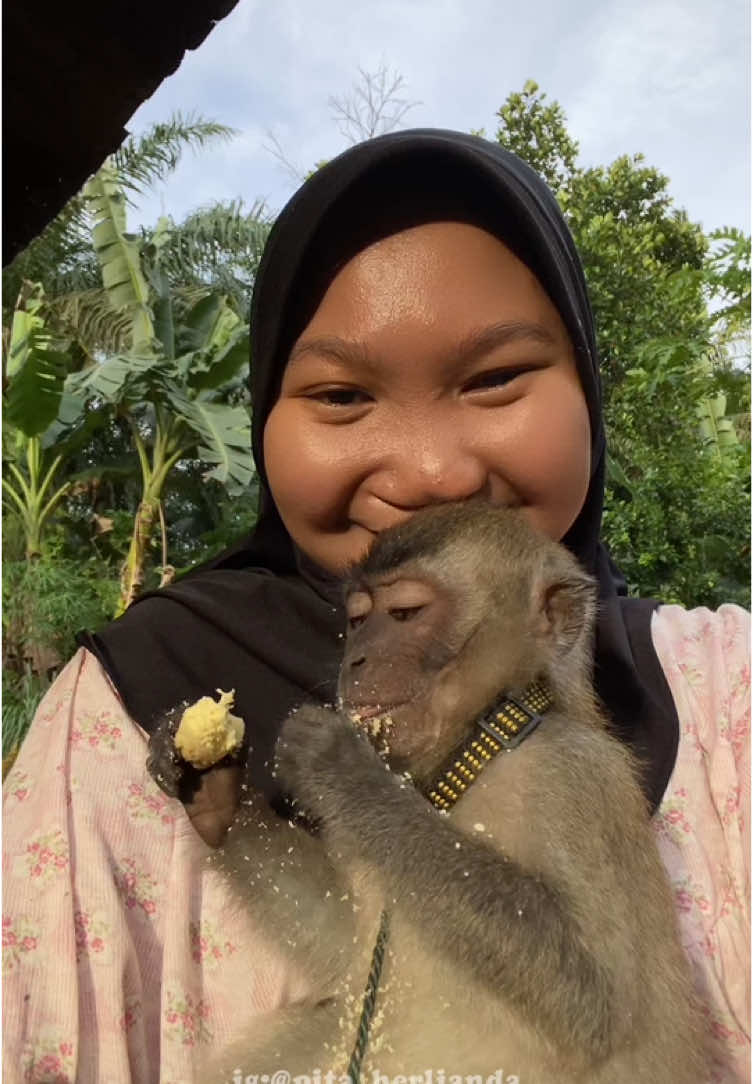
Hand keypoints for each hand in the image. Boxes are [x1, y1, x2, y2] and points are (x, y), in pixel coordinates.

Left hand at [275, 705, 388, 822]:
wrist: (371, 808)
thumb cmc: (373, 780)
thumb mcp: (361, 746)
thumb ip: (341, 733)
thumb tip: (322, 727)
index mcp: (339, 725)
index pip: (305, 712)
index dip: (300, 721)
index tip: (300, 728)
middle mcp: (321, 736)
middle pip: (288, 726)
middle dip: (288, 736)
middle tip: (290, 746)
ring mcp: (309, 757)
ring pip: (281, 747)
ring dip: (283, 754)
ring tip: (288, 763)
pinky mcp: (299, 779)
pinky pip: (280, 770)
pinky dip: (282, 773)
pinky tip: (290, 780)